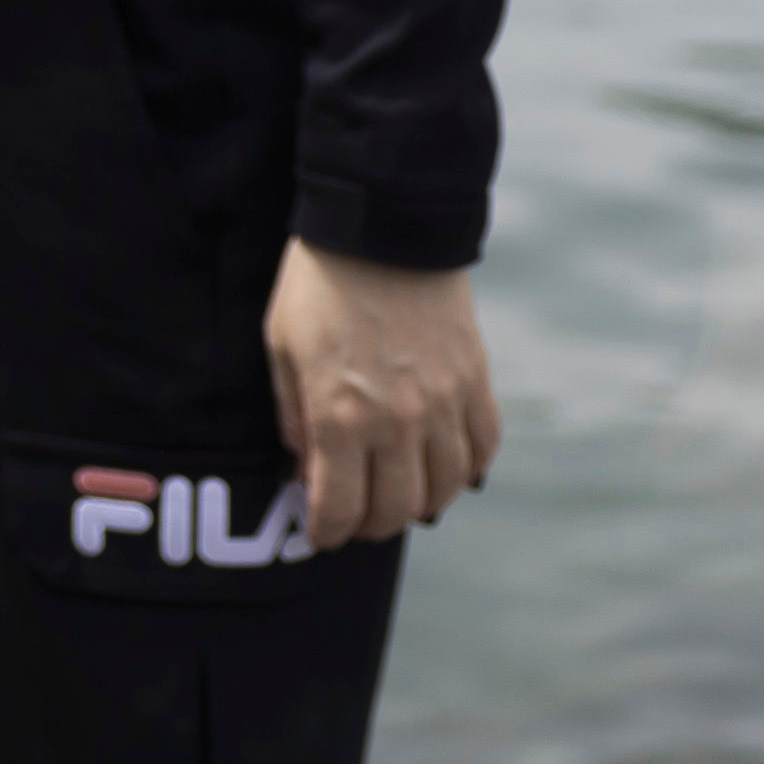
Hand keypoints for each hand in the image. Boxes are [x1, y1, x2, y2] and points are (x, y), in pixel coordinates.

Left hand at [262, 241, 497, 547]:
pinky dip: (464, 471)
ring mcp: (444, 404)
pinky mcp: (476, 382)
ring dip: (418, 506)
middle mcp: (397, 421)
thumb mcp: (281, 349)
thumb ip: (293, 419)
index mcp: (339, 415)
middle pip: (395, 511)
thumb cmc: (317, 285)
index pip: (338, 508)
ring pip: (444, 489)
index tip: (319, 535)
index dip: (326, 533)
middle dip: (369, 527)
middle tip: (355, 520)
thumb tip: (305, 472)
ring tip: (397, 500)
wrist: (382, 228)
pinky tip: (443, 471)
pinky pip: (482, 449)